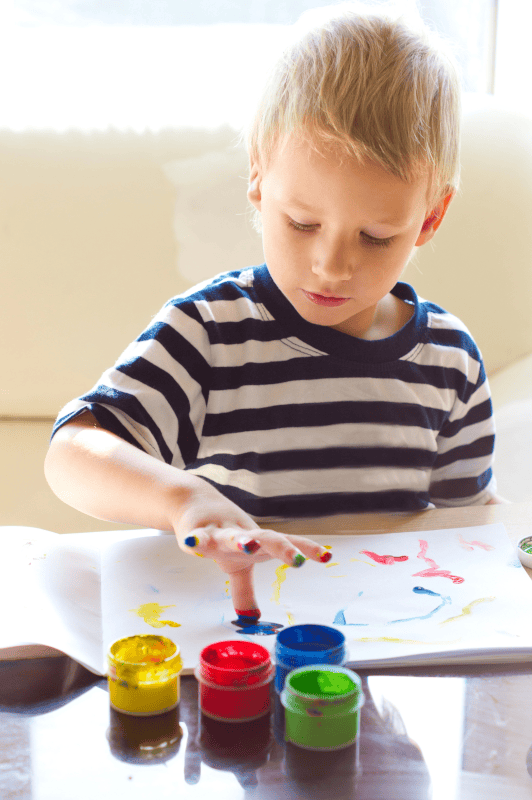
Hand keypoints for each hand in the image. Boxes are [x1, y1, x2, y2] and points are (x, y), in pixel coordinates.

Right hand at [172, 480, 330, 618]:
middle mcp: (244, 534)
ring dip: (242, 540)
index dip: (307, 548)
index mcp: (258, 541)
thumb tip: (250, 618)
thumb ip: (244, 591)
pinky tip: (193, 544)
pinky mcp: (197, 531)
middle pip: (267, 538)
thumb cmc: (222, 534)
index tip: (328, 556)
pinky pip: (198, 537)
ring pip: (233, 536)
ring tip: (250, 546)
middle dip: (283, 548)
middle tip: (299, 561)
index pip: (288, 542)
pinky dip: (197, 540)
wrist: (193, 502)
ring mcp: (221, 531)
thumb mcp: (235, 566)